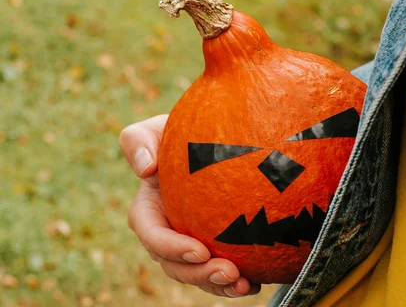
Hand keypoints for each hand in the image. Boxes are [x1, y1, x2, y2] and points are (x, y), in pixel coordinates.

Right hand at [119, 115, 259, 297]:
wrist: (214, 139)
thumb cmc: (181, 133)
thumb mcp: (155, 129)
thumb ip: (139, 141)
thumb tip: (146, 168)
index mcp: (148, 209)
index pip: (152, 234)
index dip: (171, 248)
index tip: (199, 251)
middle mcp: (167, 231)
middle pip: (175, 264)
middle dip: (199, 275)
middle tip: (228, 272)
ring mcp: (190, 242)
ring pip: (198, 274)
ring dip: (218, 285)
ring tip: (243, 285)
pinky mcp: (214, 246)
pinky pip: (220, 271)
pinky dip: (235, 282)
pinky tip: (256, 282)